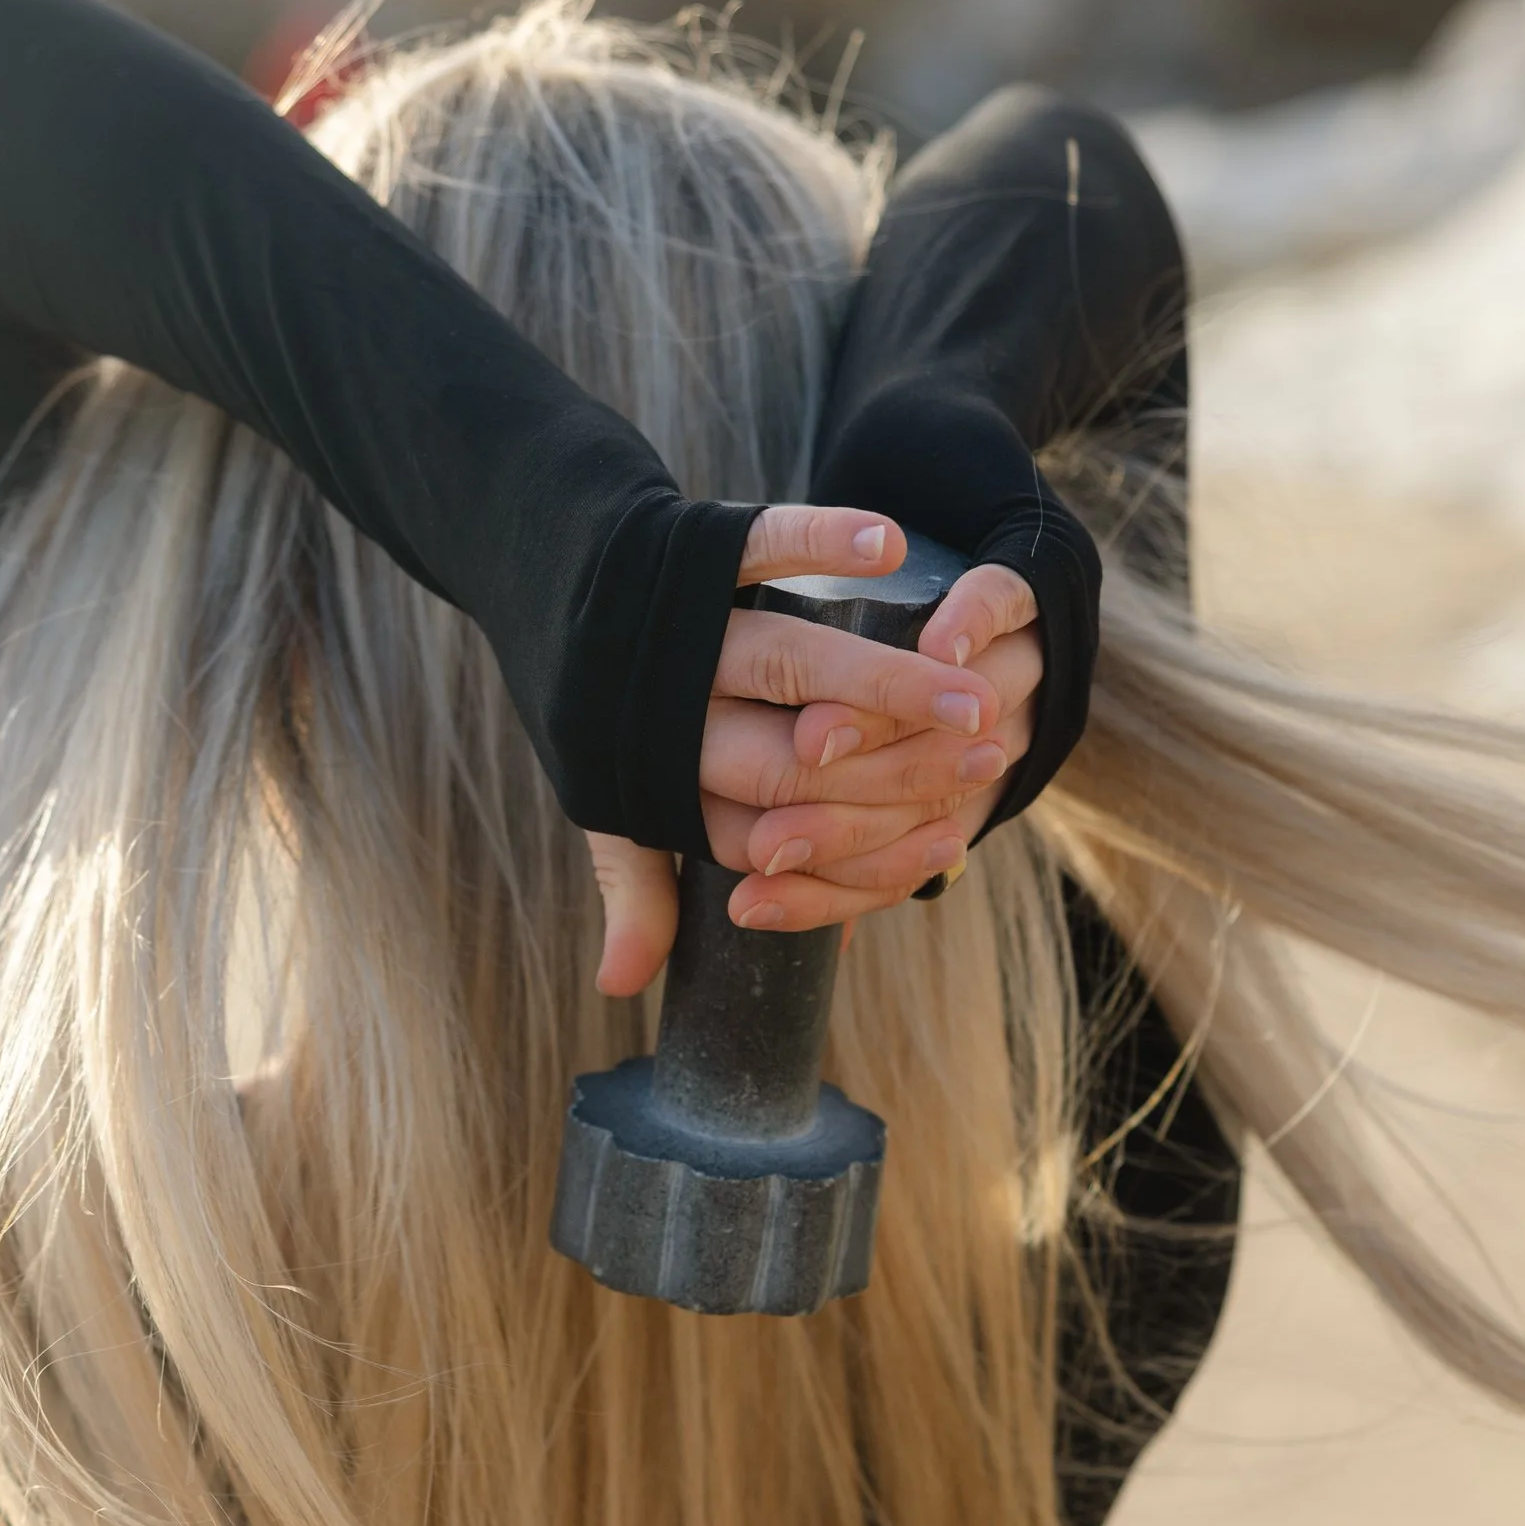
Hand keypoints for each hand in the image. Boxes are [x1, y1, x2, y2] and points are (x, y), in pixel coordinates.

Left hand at [582, 516, 1043, 995]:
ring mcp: (683, 624)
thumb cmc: (590, 708)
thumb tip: (621, 988)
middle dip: (893, 769)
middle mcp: (670, 705)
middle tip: (986, 760)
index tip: (941, 840)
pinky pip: (761, 540)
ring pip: (792, 660)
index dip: (855, 845)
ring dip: (886, 681)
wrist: (538, 577)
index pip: (764, 834)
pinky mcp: (695, 545)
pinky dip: (823, 536)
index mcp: (656, 777)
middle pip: (789, 756)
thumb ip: (638, 887)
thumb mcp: (603, 800)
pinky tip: (889, 544)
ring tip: (969, 698)